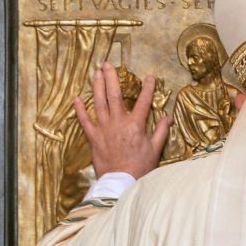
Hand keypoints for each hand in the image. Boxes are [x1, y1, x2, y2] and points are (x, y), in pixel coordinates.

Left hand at [73, 62, 172, 179]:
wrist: (121, 181)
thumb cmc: (140, 167)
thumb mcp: (155, 149)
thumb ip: (161, 131)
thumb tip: (168, 117)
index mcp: (136, 125)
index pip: (143, 102)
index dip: (147, 89)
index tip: (149, 77)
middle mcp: (118, 123)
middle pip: (115, 95)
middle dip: (111, 78)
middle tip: (108, 64)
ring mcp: (104, 129)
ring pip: (99, 103)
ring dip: (97, 87)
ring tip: (95, 73)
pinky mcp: (94, 138)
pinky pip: (85, 121)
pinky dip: (80, 110)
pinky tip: (77, 99)